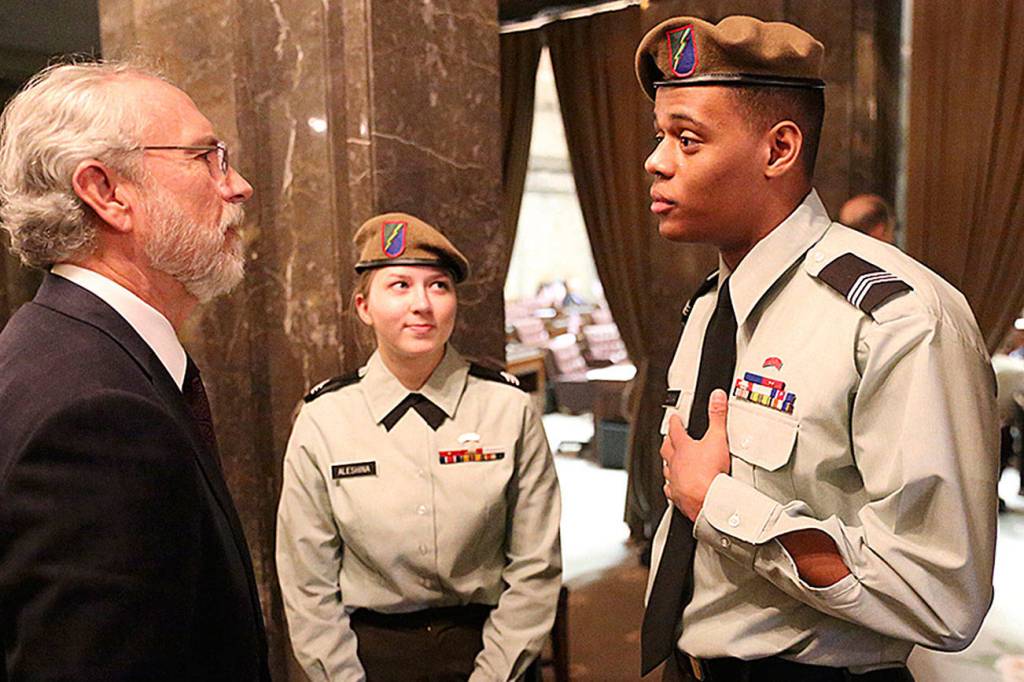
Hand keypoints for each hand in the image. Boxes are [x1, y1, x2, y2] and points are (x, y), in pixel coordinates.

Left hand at [661, 388, 730, 520]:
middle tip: (668, 438)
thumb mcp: (717, 438)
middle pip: (667, 449)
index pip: (676, 431)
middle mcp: (675, 464)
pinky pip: (670, 490)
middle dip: (667, 442)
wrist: (708, 500)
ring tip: (669, 461)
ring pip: (667, 469)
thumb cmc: (710, 473)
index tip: (674, 419)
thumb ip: (717, 416)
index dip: (675, 423)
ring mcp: (675, 481)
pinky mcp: (678, 497)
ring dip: (667, 463)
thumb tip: (716, 398)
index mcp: (684, 448)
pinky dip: (671, 486)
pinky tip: (672, 487)